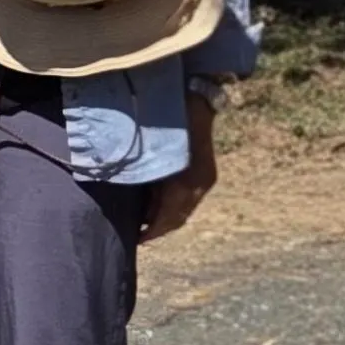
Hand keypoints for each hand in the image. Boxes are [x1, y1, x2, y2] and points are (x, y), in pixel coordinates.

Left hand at [142, 94, 218, 243]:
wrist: (194, 105)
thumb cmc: (161, 127)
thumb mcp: (147, 158)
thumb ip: (143, 181)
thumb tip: (137, 206)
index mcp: (182, 184)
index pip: (167, 218)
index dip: (152, 231)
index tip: (137, 239)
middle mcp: (198, 186)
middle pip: (178, 218)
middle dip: (159, 229)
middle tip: (140, 235)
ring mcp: (206, 181)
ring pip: (186, 210)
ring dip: (168, 219)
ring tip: (148, 223)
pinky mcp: (208, 176)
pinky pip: (191, 199)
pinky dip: (176, 207)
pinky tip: (162, 206)